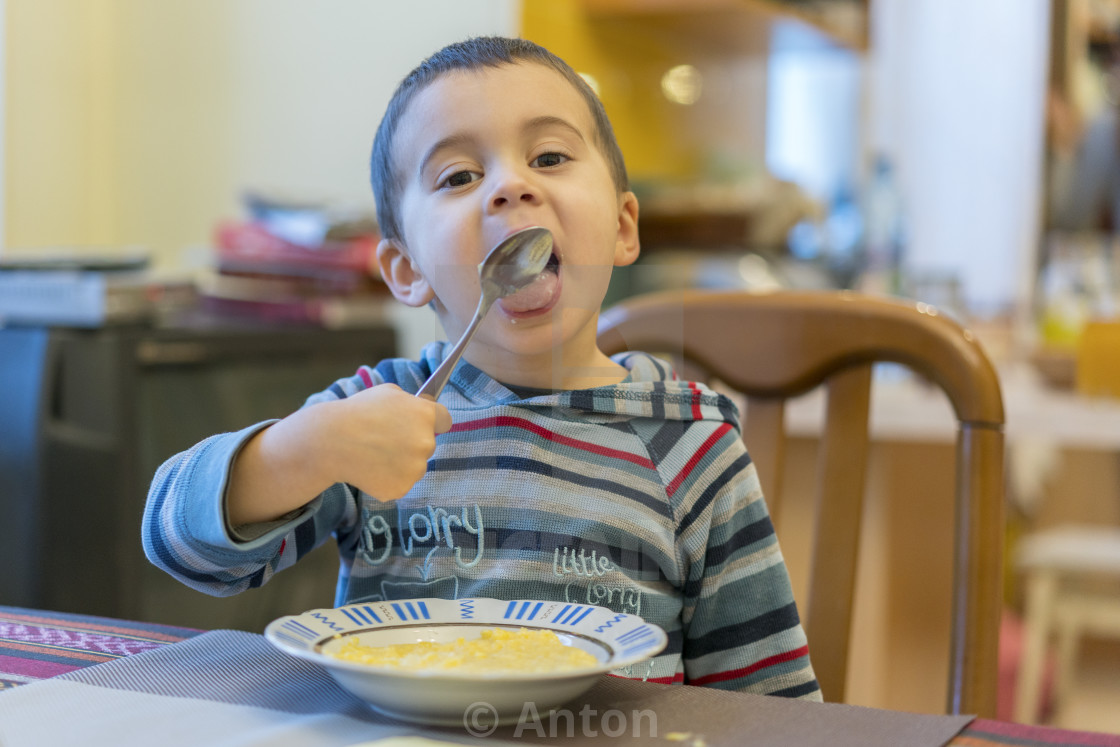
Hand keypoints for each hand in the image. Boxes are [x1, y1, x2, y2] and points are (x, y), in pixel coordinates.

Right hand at [227, 384, 450, 523]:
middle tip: (385, 440)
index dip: (433, 422)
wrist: (331, 441)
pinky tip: (370, 468)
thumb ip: (410, 401)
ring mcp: (415, 468)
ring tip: (373, 454)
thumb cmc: (357, 412)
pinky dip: (387, 479)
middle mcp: (426, 442)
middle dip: (411, 444)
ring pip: (413, 467)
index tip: (422, 425)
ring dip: (400, 463)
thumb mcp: (387, 392)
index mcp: (425, 415)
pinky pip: (399, 483)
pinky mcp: (401, 488)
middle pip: (427, 446)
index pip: (445, 420)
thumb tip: (426, 405)